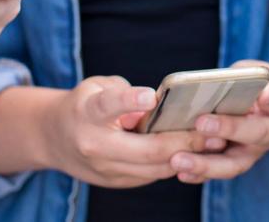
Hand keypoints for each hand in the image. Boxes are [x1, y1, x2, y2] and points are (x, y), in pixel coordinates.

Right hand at [41, 76, 212, 187]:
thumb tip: (162, 107)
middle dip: (182, 141)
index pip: (108, 106)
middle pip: (145, 149)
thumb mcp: (97, 87)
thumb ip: (125, 93)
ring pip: (154, 169)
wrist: (54, 138)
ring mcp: (105, 169)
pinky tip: (197, 152)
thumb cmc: (85, 104)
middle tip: (212, 131)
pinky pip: (152, 175)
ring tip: (215, 142)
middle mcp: (94, 145)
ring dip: (187, 156)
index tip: (151, 96)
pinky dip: (175, 163)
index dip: (129, 101)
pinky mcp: (116, 182)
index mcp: (87, 113)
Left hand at [169, 61, 268, 182]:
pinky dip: (200, 174)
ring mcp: (255, 151)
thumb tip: (209, 84)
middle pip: (256, 134)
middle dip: (229, 129)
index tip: (263, 96)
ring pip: (235, 163)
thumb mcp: (251, 73)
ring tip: (178, 160)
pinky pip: (219, 172)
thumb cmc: (253, 85)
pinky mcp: (238, 163)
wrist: (267, 106)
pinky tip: (180, 172)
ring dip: (206, 164)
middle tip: (201, 123)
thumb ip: (238, 77)